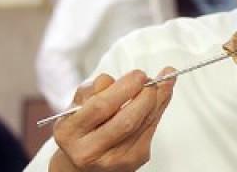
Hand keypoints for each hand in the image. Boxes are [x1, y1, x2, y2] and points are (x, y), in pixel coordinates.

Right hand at [49, 68, 176, 171]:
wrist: (81, 164)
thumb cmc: (80, 128)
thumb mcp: (77, 106)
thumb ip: (95, 89)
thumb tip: (128, 79)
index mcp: (70, 132)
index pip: (101, 107)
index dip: (125, 88)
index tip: (139, 74)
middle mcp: (90, 150)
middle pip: (127, 120)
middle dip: (145, 95)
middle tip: (150, 79)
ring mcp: (114, 160)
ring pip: (143, 125)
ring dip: (159, 99)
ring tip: (165, 80)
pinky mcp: (133, 161)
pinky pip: (151, 130)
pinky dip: (159, 109)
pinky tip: (163, 96)